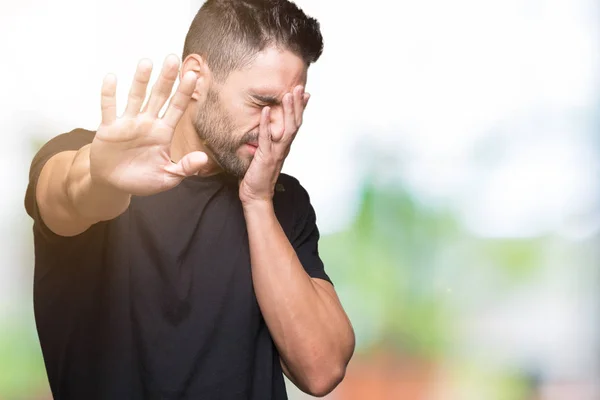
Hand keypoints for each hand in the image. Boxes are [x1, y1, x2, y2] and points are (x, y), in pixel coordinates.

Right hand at [90, 55, 207, 195]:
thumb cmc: (142, 180)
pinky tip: (112, 78)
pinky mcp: (109, 129)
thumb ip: (185, 167)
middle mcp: (147, 123)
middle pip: (158, 96)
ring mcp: (128, 124)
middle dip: (166, 79)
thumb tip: (203, 159)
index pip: (176, 108)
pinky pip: (109, 108)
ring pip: (135, 97)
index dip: (184, 92)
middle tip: (173, 59)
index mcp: (163, 133)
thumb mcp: (167, 177)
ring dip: (140, 80)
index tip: (194, 75)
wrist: (114, 184)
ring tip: (147, 62)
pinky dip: (109, 94)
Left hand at [239, 85, 309, 204]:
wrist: (256, 195)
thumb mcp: (266, 155)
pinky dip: (266, 123)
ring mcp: (276, 152)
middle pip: (295, 123)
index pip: (296, 124)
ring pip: (286, 129)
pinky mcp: (265, 157)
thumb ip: (269, 142)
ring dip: (288, 111)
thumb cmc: (258, 175)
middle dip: (297, 105)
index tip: (305, 93)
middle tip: (299, 87)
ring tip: (288, 94)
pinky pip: (266, 138)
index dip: (301, 109)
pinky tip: (266, 110)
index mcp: (284, 146)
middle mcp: (283, 148)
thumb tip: (267, 130)